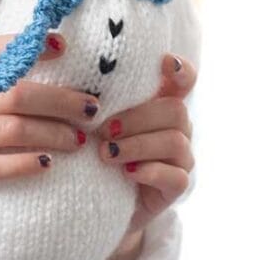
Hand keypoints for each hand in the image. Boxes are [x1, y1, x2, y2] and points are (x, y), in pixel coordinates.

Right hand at [0, 24, 99, 233]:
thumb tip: (8, 12)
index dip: (27, 46)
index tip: (62, 44)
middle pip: (13, 93)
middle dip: (59, 100)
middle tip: (90, 107)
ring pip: (10, 130)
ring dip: (51, 133)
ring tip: (79, 138)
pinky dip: (24, 165)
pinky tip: (47, 164)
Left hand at [95, 53, 196, 234]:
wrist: (98, 198)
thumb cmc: (95, 147)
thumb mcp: (95, 118)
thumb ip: (97, 96)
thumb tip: (74, 72)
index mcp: (161, 102)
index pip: (185, 79)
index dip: (181, 69)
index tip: (166, 61)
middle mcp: (177, 126)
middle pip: (175, 109)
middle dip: (137, 117)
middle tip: (104, 129)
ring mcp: (181, 157)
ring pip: (175, 141)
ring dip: (137, 145)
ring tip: (107, 153)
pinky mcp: (177, 186)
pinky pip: (176, 176)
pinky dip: (149, 172)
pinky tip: (126, 173)